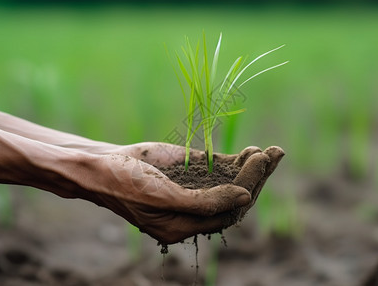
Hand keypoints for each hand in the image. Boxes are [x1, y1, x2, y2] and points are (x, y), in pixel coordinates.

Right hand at [80, 143, 283, 243]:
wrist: (101, 165)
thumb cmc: (126, 186)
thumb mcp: (163, 198)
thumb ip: (204, 202)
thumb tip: (245, 199)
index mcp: (186, 224)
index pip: (227, 211)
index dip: (247, 190)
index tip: (260, 164)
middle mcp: (194, 208)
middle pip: (234, 197)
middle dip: (257, 177)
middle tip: (276, 154)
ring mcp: (193, 187)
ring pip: (229, 181)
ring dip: (251, 168)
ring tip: (272, 152)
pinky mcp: (189, 170)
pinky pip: (217, 168)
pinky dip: (234, 161)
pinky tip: (250, 152)